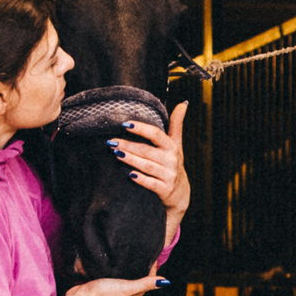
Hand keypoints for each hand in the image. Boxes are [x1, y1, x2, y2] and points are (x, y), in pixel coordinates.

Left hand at [109, 102, 191, 217]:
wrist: (180, 193)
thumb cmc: (173, 162)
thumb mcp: (176, 144)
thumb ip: (176, 123)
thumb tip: (183, 103)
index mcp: (171, 147)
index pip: (156, 134)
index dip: (142, 129)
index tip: (125, 124)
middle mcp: (171, 160)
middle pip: (147, 150)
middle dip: (128, 145)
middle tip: (112, 141)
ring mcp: (169, 175)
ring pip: (147, 166)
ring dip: (131, 159)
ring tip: (116, 153)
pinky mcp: (165, 190)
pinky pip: (151, 183)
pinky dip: (141, 179)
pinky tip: (129, 175)